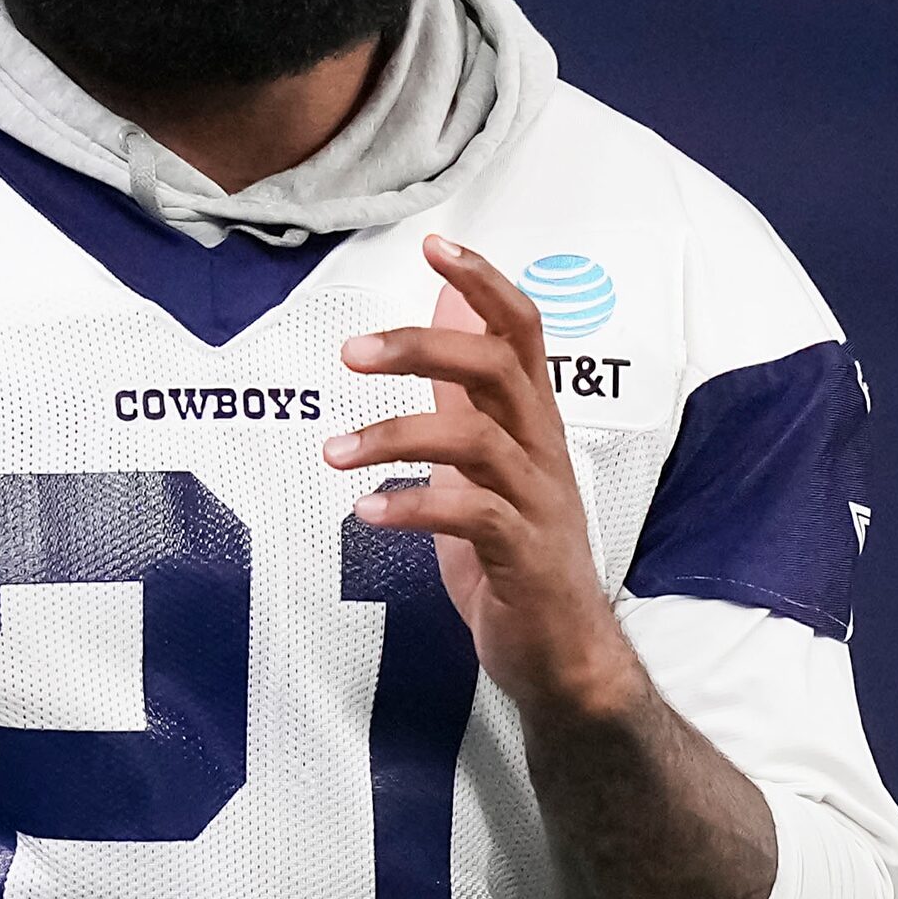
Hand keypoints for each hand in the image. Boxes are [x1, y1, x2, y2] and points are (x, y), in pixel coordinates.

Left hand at [323, 235, 638, 716]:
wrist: (564, 653)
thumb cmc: (516, 548)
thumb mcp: (483, 456)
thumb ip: (463, 388)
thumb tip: (444, 307)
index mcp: (531, 420)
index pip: (522, 331)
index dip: (485, 283)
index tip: (435, 245)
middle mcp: (542, 450)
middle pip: (498, 370)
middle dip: (423, 348)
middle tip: (350, 352)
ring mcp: (538, 502)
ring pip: (477, 442)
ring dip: (395, 436)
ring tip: (333, 452)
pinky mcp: (525, 555)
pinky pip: (470, 516)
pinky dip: (412, 508)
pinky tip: (366, 512)